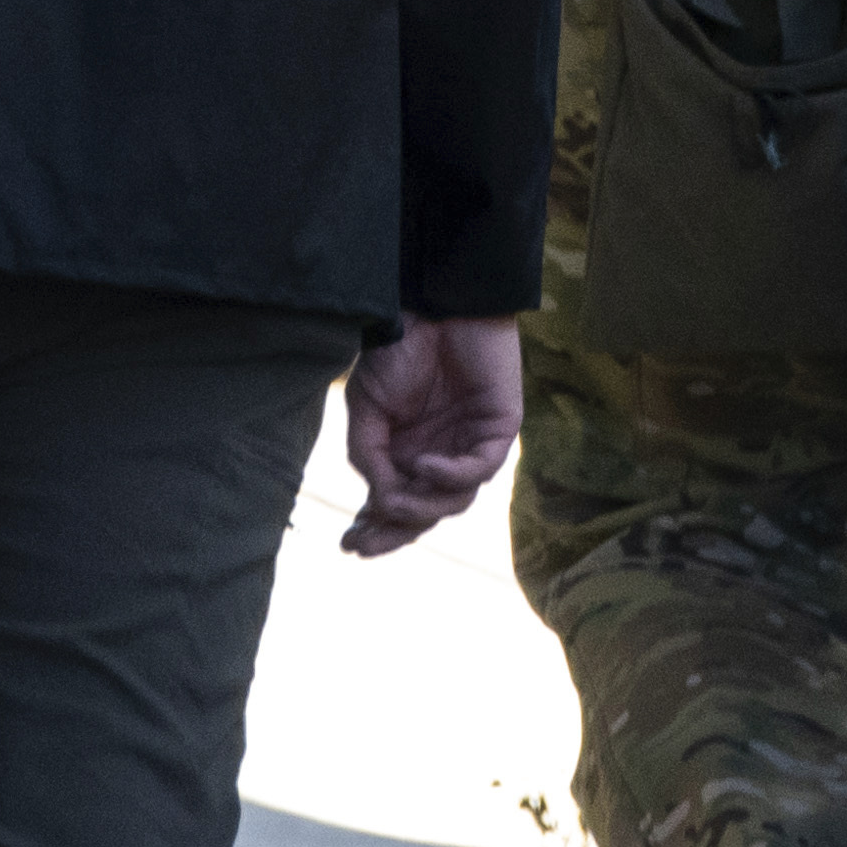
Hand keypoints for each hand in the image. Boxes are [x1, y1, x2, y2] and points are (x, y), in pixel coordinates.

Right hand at [338, 319, 523, 555]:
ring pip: (453, 500)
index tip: (348, 545)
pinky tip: (425, 465)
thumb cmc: (399, 348)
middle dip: (395, 532)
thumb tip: (380, 503)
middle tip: (365, 544)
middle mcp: (440, 455)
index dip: (374, 527)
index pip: (395, 503)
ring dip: (422, 507)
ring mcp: (470, 446)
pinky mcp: (498, 431)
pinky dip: (452, 475)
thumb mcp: (366, 407)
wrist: (433, 302)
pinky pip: (479, 469)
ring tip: (394, 501)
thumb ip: (368, 456)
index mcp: (407, 453)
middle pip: (423, 512)